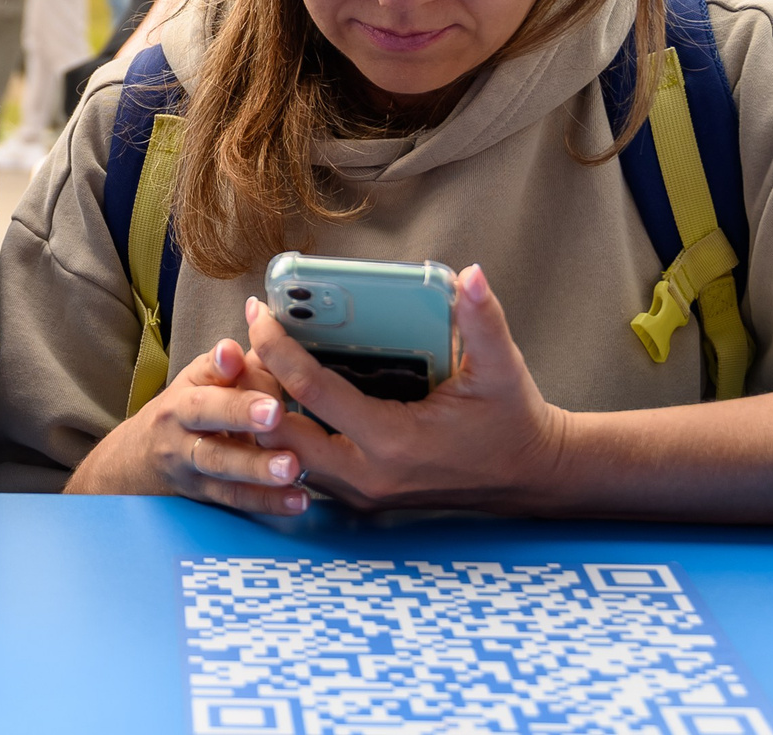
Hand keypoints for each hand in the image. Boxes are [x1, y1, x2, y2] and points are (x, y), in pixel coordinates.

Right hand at [63, 339, 306, 515]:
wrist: (139, 461)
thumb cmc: (188, 411)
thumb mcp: (201, 382)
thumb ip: (235, 361)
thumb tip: (260, 317)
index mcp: (187, 388)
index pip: (202, 373)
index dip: (220, 365)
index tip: (238, 356)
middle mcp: (181, 424)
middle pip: (205, 415)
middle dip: (239, 413)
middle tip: (275, 412)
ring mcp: (189, 462)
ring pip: (220, 463)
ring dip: (257, 466)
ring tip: (291, 466)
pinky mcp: (202, 495)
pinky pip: (234, 499)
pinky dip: (266, 502)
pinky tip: (297, 500)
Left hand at [243, 266, 570, 512]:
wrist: (532, 477)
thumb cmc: (513, 420)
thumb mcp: (502, 368)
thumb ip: (481, 319)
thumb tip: (469, 274)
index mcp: (394, 441)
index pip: (312, 392)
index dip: (278, 348)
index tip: (258, 311)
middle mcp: (369, 475)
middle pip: (280, 433)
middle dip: (254, 387)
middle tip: (240, 343)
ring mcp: (363, 493)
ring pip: (287, 457)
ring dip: (264, 415)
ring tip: (251, 367)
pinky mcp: (363, 497)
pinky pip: (306, 467)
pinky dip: (286, 435)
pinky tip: (278, 399)